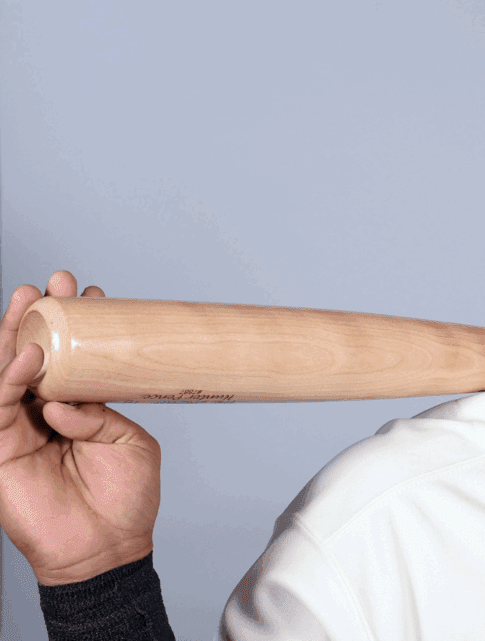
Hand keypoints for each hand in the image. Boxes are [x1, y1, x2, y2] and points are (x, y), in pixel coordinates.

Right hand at [0, 271, 160, 584]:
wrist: (108, 546)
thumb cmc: (124, 497)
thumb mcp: (128, 441)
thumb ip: (100, 412)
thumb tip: (63, 399)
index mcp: (79, 406)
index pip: (73, 357)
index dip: (79, 326)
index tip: (93, 294)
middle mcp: (46, 411)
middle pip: (35, 356)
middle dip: (41, 317)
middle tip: (55, 282)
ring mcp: (20, 429)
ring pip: (7, 372)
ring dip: (14, 334)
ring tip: (30, 300)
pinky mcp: (1, 450)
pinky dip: (9, 377)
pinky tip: (26, 354)